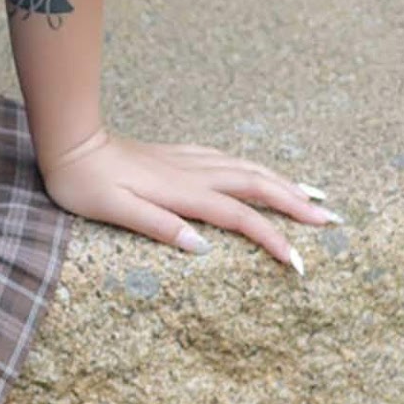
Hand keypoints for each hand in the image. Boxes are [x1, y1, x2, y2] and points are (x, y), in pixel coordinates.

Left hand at [36, 128, 336, 269]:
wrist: (70, 143)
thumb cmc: (85, 184)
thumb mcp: (115, 211)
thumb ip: (159, 226)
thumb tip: (202, 247)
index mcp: (182, 192)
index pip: (240, 218)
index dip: (273, 238)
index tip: (300, 261)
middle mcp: (193, 173)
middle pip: (257, 186)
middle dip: (297, 204)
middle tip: (333, 220)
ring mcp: (188, 161)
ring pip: (248, 169)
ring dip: (284, 182)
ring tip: (314, 195)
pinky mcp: (178, 155)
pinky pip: (229, 160)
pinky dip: (255, 168)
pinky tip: (260, 173)